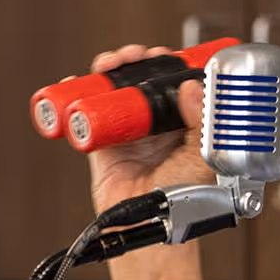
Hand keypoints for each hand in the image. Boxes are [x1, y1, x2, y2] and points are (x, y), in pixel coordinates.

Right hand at [84, 44, 211, 214]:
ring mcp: (128, 134)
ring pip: (115, 93)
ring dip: (110, 70)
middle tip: (138, 55)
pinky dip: (77, 96)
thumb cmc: (184, 199)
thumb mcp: (203, 155)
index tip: (167, 55)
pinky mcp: (102, 146)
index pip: (175, 86)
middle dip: (137, 61)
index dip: (169, 66)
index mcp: (183, 127)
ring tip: (112, 63)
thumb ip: (202, 121)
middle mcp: (155, 127)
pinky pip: (87, 117)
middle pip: (142, 83)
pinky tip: (75, 82)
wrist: (153, 225)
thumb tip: (193, 88)